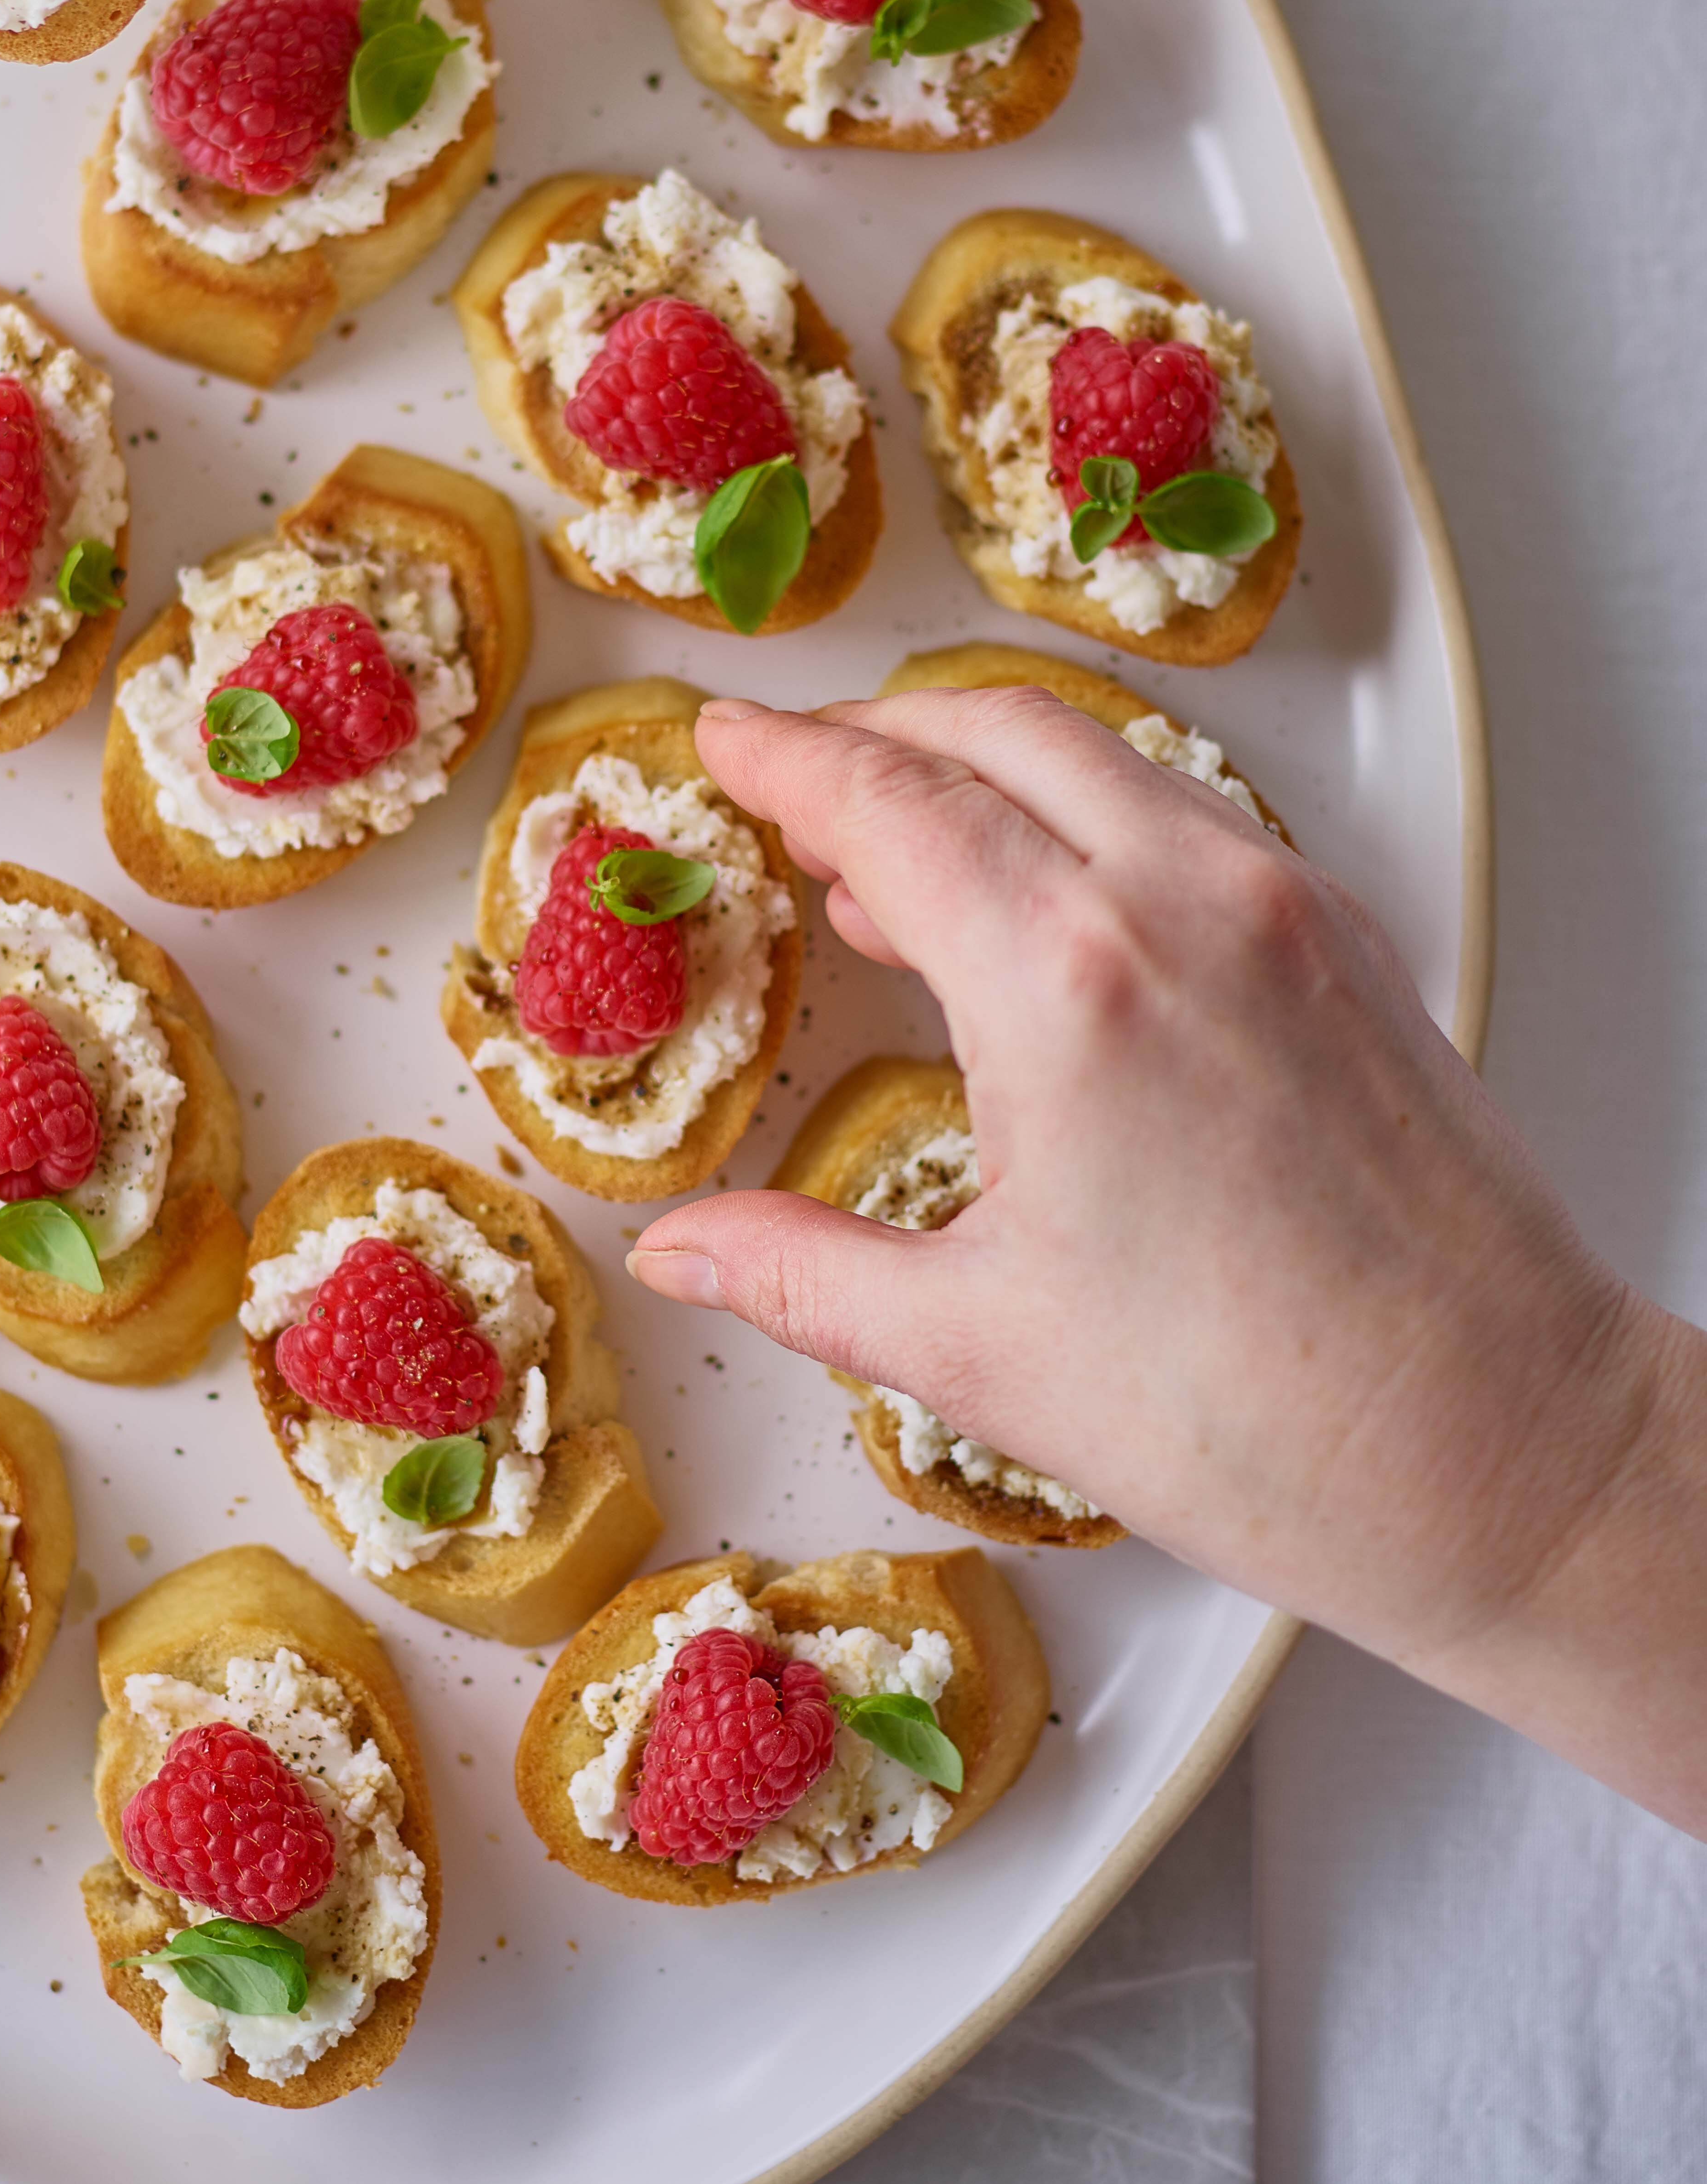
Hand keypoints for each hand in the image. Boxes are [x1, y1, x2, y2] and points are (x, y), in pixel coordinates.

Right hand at [628, 693, 1706, 1832]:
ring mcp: (1285, 910)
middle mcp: (1184, 902)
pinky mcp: (1351, 946)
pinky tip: (1046, 907)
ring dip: (987, 769)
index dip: (785, 758)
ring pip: (1103, 760)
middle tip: (795, 771)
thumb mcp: (978, 1349)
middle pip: (996, 732)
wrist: (1503, 1451)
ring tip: (902, 848)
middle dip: (876, 732)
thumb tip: (680, 1247)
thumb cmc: (1265, 1415)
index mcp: (1068, 979)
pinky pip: (1189, 820)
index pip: (887, 803)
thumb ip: (803, 1271)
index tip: (724, 737)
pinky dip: (1090, 818)